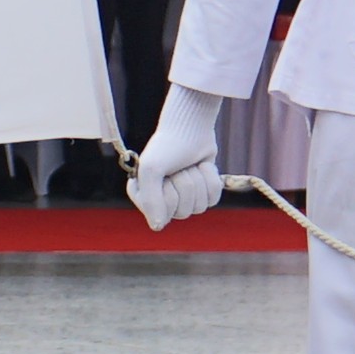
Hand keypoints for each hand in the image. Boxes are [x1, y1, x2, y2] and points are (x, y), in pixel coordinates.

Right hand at [128, 92, 226, 232]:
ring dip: (199, 182)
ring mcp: (182, 196)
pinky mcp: (201, 190)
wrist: (190, 126)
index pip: (161, 217)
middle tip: (180, 168)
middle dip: (186, 186)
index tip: (165, 177)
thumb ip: (151, 201)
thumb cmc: (167, 146)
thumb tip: (157, 227)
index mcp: (142, 196)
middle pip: (183, 213)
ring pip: (199, 208)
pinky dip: (210, 181)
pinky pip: (212, 200)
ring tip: (190, 165)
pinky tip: (202, 166)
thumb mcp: (152, 170)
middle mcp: (160, 199)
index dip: (168, 197)